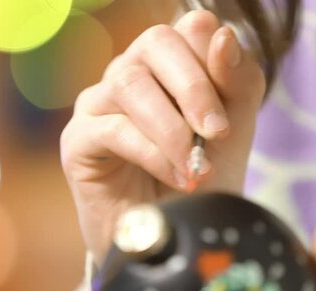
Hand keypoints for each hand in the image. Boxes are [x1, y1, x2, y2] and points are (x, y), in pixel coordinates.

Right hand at [60, 10, 265, 263]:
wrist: (173, 236)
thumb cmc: (202, 177)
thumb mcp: (233, 131)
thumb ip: (237, 83)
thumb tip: (223, 35)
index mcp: (172, 64)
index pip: (192, 28)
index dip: (215, 61)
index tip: (230, 113)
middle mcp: (132, 73)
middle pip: (157, 42)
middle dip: (195, 88)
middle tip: (217, 133)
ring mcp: (100, 103)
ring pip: (130, 83)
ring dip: (172, 129)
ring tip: (196, 167)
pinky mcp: (78, 139)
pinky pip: (112, 128)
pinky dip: (152, 153)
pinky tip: (176, 177)